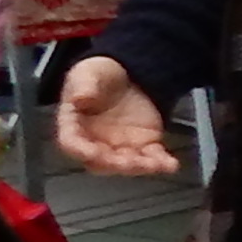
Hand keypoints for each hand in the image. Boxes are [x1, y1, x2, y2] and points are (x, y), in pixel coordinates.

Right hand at [56, 54, 177, 177]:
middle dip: (114, 164)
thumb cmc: (98, 77)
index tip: (92, 153)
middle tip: (128, 163)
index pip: (71, 143)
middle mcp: (95, 142)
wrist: (126, 74)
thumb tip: (79, 97)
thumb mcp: (87, 74)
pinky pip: (152, 157)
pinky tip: (170, 164)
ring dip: (140, 167)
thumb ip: (82, 86)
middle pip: (101, 161)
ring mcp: (120, 146)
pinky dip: (161, 163)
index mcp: (74, 126)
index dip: (80, 151)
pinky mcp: (143, 144)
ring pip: (127, 163)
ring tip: (154, 165)